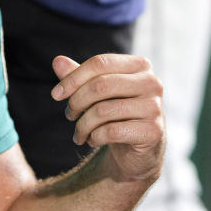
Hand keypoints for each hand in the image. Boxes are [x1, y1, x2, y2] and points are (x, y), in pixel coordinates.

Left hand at [50, 54, 164, 182]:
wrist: (138, 149)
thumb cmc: (116, 113)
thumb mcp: (97, 93)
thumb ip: (79, 76)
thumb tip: (57, 61)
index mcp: (139, 65)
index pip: (100, 63)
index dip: (73, 78)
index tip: (55, 95)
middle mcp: (151, 82)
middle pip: (100, 85)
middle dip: (76, 102)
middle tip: (69, 115)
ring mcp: (154, 107)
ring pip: (103, 111)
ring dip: (82, 125)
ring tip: (78, 133)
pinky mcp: (152, 131)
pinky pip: (111, 132)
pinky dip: (94, 138)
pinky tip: (93, 141)